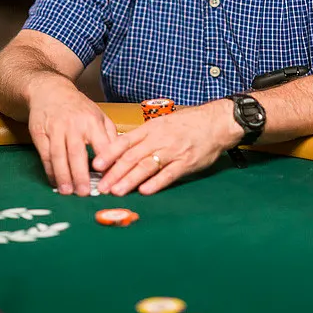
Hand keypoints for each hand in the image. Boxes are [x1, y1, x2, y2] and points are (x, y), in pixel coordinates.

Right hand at [28, 87, 117, 195]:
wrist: (51, 91)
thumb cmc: (80, 108)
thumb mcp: (100, 116)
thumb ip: (110, 136)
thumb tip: (121, 158)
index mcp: (92, 121)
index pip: (102, 144)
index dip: (106, 163)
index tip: (109, 180)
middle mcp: (74, 125)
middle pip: (77, 152)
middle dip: (81, 174)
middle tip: (85, 193)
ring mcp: (55, 129)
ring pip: (59, 155)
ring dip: (63, 175)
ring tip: (68, 192)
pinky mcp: (40, 133)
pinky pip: (45, 154)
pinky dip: (50, 170)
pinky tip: (55, 181)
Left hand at [93, 99, 242, 195]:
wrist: (216, 122)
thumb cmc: (188, 124)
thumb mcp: (162, 124)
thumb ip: (144, 137)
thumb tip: (122, 150)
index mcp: (151, 129)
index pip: (126, 141)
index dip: (110, 154)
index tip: (97, 164)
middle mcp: (159, 139)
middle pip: (132, 157)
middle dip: (115, 172)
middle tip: (101, 186)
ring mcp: (173, 151)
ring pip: (147, 166)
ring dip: (130, 180)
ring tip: (116, 191)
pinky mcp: (186, 163)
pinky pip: (169, 174)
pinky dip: (156, 183)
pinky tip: (145, 191)